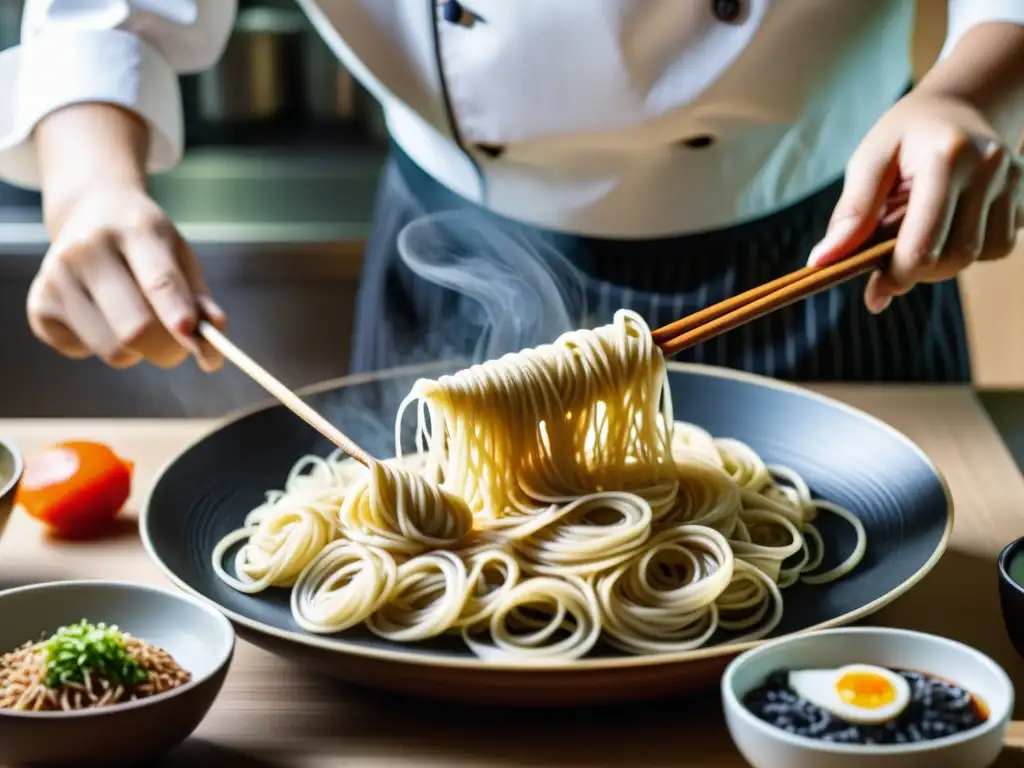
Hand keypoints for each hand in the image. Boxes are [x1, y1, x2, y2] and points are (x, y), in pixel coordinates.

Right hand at [26, 185, 225, 369]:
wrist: (91, 213)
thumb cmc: (148, 244)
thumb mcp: (181, 256)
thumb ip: (200, 299)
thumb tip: (213, 342)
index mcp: (135, 229)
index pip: (158, 280)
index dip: (177, 313)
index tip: (192, 336)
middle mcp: (87, 249)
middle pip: (135, 328)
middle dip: (167, 350)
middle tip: (181, 349)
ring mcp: (57, 276)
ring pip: (112, 349)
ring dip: (135, 351)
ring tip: (135, 320)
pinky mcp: (39, 304)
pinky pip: (82, 351)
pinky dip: (100, 346)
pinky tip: (100, 316)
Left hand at [807, 89, 1022, 312]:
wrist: (958, 105)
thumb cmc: (904, 135)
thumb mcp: (869, 160)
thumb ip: (851, 212)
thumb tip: (822, 261)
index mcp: (946, 157)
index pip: (924, 242)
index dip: (897, 277)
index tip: (875, 292)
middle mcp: (989, 167)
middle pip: (955, 255)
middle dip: (918, 271)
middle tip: (890, 265)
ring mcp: (1012, 180)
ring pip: (979, 254)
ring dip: (943, 262)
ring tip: (918, 236)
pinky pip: (999, 245)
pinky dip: (969, 249)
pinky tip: (949, 226)